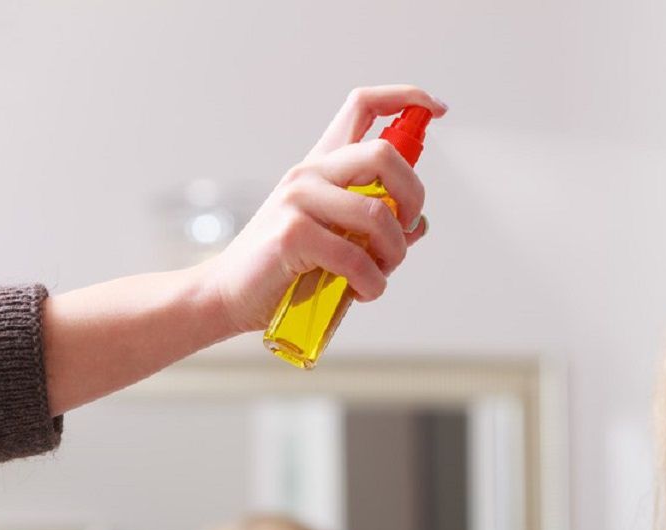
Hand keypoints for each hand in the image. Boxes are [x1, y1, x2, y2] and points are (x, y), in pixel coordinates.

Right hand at [201, 85, 447, 333]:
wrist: (230, 296)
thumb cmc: (286, 269)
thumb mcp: (337, 241)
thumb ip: (375, 227)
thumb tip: (417, 224)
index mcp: (322, 166)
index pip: (362, 106)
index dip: (406, 98)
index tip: (436, 107)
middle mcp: (310, 173)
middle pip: (384, 153)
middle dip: (414, 196)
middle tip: (406, 231)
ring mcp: (298, 198)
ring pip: (378, 213)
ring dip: (394, 253)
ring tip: (379, 275)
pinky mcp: (292, 232)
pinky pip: (356, 257)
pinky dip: (372, 283)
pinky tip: (362, 292)